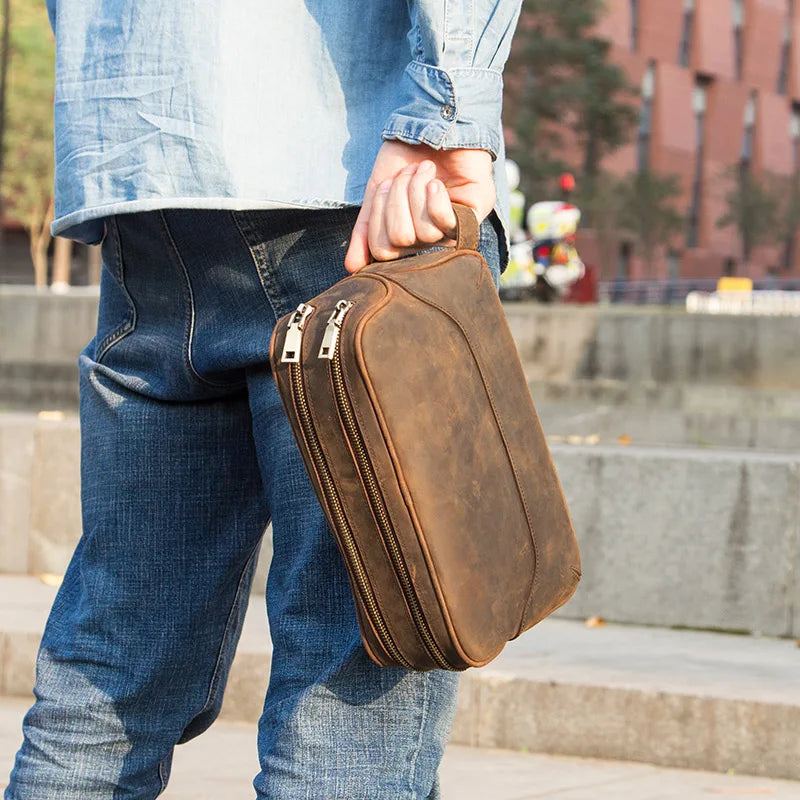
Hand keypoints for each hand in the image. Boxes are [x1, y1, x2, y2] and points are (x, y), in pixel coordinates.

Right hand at [344, 141, 494, 272]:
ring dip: (416, 191)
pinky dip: (435, 197)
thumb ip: (365, 230)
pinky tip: (437, 182)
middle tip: (408, 176)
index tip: (386, 185)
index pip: (382, 251)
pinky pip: (445, 223)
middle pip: (401, 241)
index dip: (378, 218)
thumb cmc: (405, 157)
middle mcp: (428, 239)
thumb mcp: (377, 192)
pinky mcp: (472, 217)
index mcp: (404, 236)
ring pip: (423, 233)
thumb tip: (352, 268)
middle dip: (397, 200)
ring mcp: (452, 230)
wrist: (431, 122)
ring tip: (424, 171)